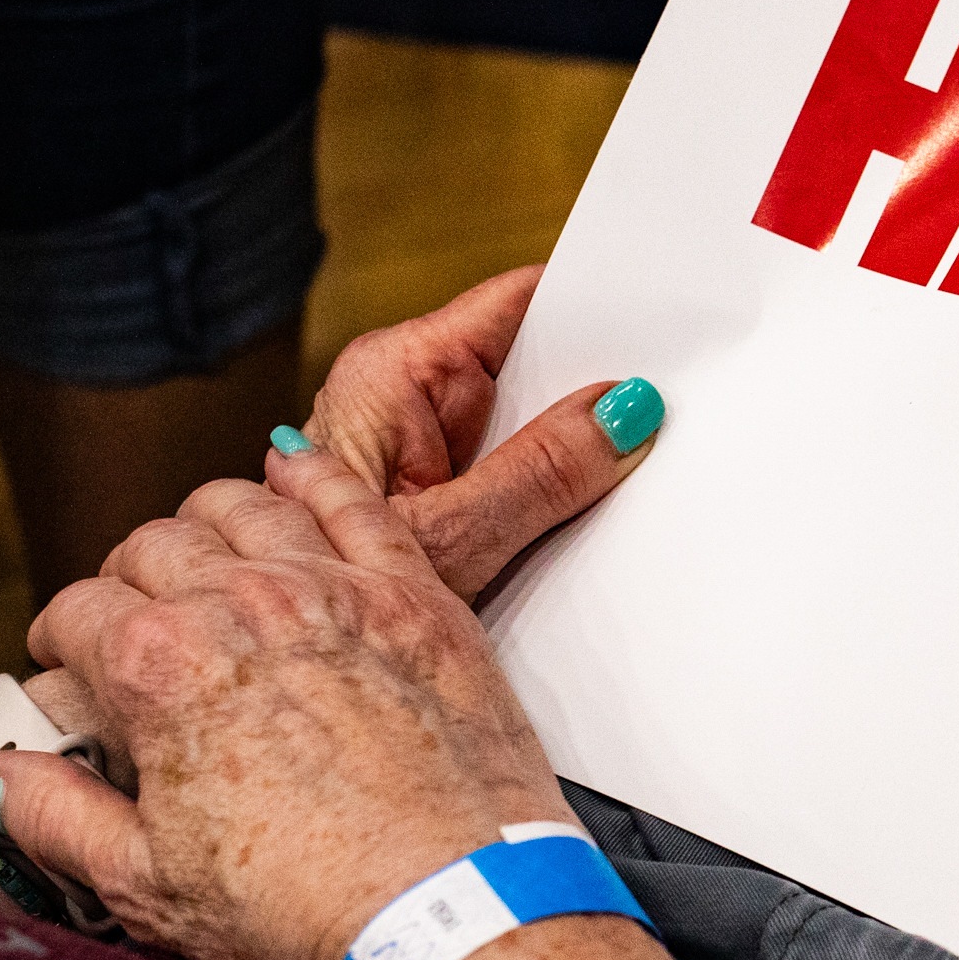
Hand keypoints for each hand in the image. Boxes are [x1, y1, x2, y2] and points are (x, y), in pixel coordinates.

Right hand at [0, 436, 643, 959]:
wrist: (456, 918)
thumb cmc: (311, 914)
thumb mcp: (146, 887)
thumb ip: (53, 816)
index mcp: (157, 668)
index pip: (75, 614)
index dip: (62, 642)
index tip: (70, 663)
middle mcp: (240, 604)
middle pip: (153, 548)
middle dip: (129, 580)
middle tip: (137, 619)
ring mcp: (334, 590)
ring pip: (244, 506)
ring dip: (209, 522)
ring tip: (204, 553)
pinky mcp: (416, 597)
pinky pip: (355, 499)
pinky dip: (314, 479)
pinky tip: (295, 476)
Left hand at [301, 266, 661, 597]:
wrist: (292, 657)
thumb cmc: (328, 595)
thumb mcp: (451, 540)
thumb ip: (540, 474)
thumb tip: (625, 411)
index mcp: (396, 372)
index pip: (518, 302)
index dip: (596, 307)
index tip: (666, 330)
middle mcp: (407, 392)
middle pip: (532, 362)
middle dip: (595, 391)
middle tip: (665, 425)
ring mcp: (423, 437)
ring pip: (529, 421)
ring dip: (576, 452)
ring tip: (627, 483)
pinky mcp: (437, 482)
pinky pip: (514, 467)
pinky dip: (551, 490)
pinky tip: (587, 517)